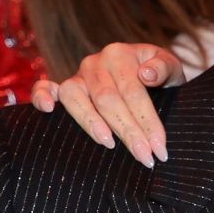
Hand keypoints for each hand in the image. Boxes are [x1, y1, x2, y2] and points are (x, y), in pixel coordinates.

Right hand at [28, 43, 184, 168]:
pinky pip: (45, 88)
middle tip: (144, 158)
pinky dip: (41, 96)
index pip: (133, 92)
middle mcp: (95, 63)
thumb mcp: (172, 69)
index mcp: (121, 54)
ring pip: (76, 98)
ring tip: (109, 145)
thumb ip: (164, 68)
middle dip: (128, 132)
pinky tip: (50, 111)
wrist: (148, 75)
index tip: (160, 149)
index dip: (147, 122)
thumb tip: (146, 75)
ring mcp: (77, 76)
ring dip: (91, 123)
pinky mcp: (62, 88)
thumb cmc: (160, 76)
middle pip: (107, 100)